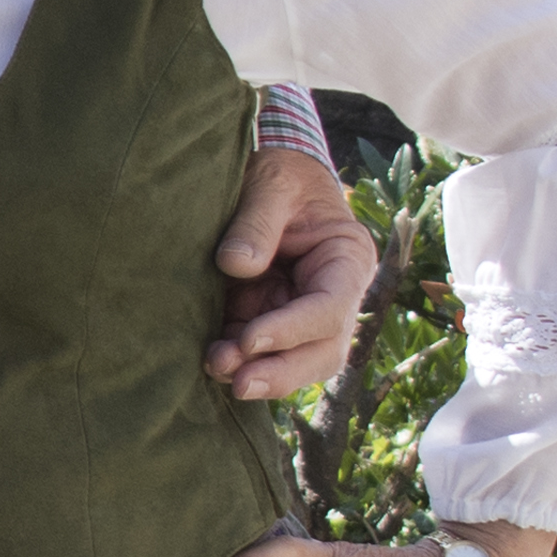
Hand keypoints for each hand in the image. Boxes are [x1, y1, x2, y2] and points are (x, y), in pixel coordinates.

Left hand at [205, 145, 376, 401]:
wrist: (267, 174)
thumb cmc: (279, 173)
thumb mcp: (270, 183)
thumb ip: (256, 222)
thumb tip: (237, 264)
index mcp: (347, 259)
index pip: (329, 308)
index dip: (292, 330)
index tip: (249, 339)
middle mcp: (333, 294)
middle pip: (322, 351)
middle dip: (282, 372)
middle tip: (240, 384)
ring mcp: (301, 312)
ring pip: (294, 363)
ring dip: (257, 373)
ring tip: (215, 368)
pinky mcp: (269, 318)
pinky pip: (259, 354)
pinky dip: (237, 363)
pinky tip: (209, 362)